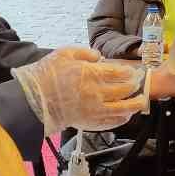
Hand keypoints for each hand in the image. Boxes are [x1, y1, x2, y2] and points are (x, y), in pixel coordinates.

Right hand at [13, 47, 140, 134]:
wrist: (34, 101)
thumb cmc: (47, 76)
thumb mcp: (64, 53)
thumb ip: (85, 52)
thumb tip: (99, 57)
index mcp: (91, 74)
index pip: (119, 73)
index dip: (129, 72)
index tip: (133, 71)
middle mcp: (96, 93)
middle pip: (124, 90)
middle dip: (134, 85)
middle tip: (138, 82)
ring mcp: (95, 110)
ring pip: (123, 109)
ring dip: (135, 104)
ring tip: (140, 101)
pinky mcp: (90, 123)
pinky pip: (112, 122)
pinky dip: (122, 118)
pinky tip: (126, 114)